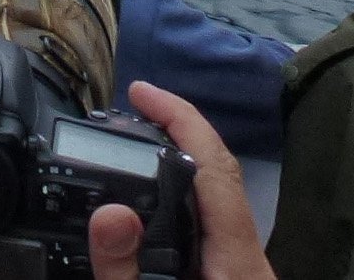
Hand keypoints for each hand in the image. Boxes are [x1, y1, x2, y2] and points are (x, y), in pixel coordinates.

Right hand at [88, 82, 274, 279]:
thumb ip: (125, 269)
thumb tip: (108, 212)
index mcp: (234, 261)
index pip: (215, 167)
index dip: (181, 119)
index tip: (141, 92)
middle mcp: (245, 255)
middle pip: (220, 170)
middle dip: (179, 127)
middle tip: (134, 104)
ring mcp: (242, 262)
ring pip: (218, 192)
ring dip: (180, 155)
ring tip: (139, 134)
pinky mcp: (232, 270)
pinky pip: (212, 213)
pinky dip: (182, 186)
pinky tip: (156, 187)